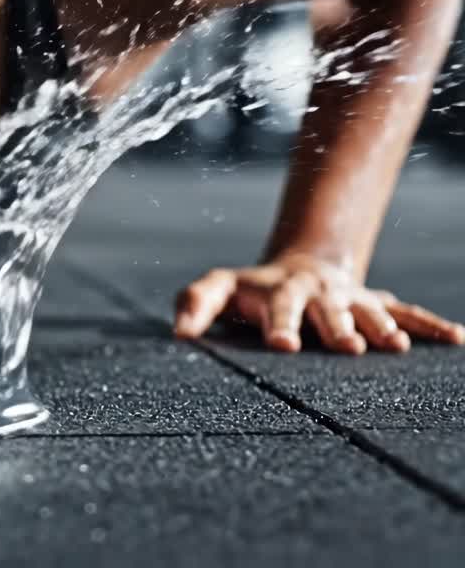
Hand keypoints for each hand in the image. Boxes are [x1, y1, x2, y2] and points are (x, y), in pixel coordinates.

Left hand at [173, 254, 464, 354]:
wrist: (296, 269)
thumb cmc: (249, 292)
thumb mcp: (217, 290)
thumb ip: (195, 305)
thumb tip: (178, 334)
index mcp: (278, 291)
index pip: (277, 308)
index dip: (280, 325)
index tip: (282, 346)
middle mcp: (318, 292)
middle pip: (328, 310)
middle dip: (338, 328)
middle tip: (346, 348)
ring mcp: (350, 297)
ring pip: (369, 311)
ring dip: (381, 328)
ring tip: (395, 347)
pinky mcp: (375, 304)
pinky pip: (407, 312)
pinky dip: (431, 325)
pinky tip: (456, 339)